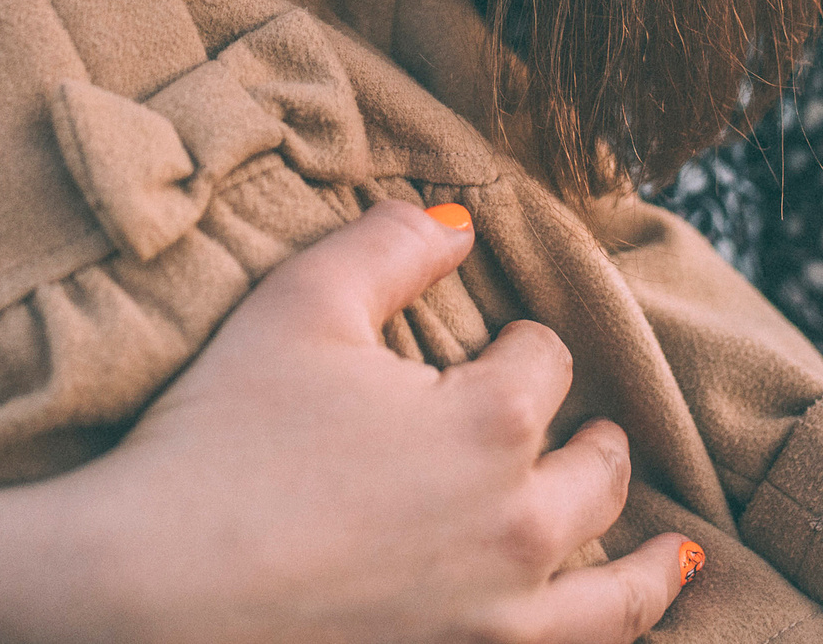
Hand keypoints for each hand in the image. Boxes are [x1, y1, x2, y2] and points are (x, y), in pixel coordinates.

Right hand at [50, 200, 697, 643]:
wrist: (151, 587)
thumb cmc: (221, 437)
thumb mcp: (300, 305)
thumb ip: (390, 244)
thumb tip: (459, 220)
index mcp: (491, 422)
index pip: (545, 360)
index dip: (521, 342)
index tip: (498, 344)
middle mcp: (519, 526)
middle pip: (597, 471)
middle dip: (594, 441)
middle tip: (589, 430)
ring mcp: (498, 618)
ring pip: (615, 592)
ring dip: (647, 563)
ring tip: (672, 555)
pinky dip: (609, 635)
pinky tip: (614, 624)